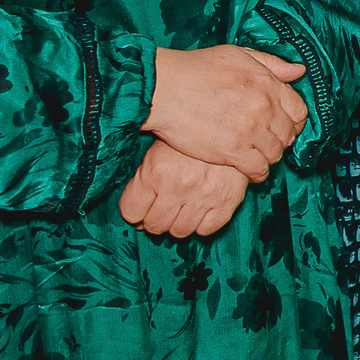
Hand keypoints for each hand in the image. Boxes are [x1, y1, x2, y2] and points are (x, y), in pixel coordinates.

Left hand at [118, 140, 246, 239]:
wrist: (228, 127)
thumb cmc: (187, 143)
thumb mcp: (156, 153)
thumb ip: (142, 184)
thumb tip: (136, 219)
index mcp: (157, 171)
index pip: (131, 212)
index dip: (134, 213)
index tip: (140, 210)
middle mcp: (180, 185)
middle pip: (155, 226)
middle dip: (154, 220)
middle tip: (161, 210)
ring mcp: (205, 194)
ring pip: (180, 232)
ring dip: (177, 224)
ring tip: (181, 210)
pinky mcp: (228, 200)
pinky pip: (206, 230)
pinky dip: (201, 225)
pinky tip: (200, 210)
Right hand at [147, 44, 306, 180]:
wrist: (164, 89)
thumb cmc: (196, 69)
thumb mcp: (238, 55)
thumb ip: (271, 63)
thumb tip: (299, 71)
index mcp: (268, 84)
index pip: (299, 110)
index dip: (294, 120)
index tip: (285, 124)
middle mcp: (264, 108)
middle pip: (288, 133)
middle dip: (282, 138)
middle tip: (269, 141)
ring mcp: (250, 130)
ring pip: (275, 153)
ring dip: (270, 155)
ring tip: (258, 154)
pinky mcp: (233, 151)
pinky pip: (258, 169)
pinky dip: (258, 173)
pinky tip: (251, 170)